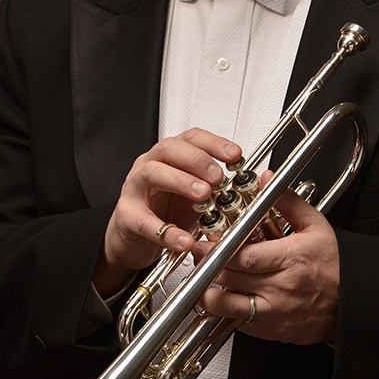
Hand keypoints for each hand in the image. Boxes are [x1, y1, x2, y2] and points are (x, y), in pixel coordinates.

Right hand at [93, 129, 241, 296]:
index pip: (191, 138)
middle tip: (218, 176)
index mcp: (170, 157)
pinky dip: (166, 232)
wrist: (134, 238)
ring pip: (153, 173)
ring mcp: (135, 188)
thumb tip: (251, 187)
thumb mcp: (196, 197)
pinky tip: (184, 240)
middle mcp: (150, 165)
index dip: (214, 143)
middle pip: (170, 148)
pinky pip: (145, 221)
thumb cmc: (165, 212)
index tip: (235, 155)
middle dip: (197, 159)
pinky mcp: (127, 215)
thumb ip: (218, 190)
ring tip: (203, 195)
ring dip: (181, 181)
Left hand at [193, 188, 340, 344]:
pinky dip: (225, 311)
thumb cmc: (335, 264)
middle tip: (198, 254)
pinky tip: (223, 297)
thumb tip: (266, 179)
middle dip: (208, 266)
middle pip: (230, 278)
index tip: (206, 241)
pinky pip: (238, 324)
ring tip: (203, 278)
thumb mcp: (316, 225)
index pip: (244, 257)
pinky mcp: (272, 330)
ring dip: (209, 293)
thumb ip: (287, 201)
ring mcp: (275, 313)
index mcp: (291, 259)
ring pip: (227, 307)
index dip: (219, 249)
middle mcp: (280, 288)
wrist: (353, 302)